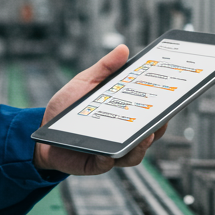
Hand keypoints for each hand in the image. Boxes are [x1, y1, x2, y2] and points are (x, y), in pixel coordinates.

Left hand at [33, 44, 167, 175]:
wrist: (41, 130)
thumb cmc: (66, 106)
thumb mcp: (85, 82)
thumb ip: (104, 68)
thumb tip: (123, 49)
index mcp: (124, 115)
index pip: (151, 114)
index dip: (164, 109)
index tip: (172, 98)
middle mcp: (121, 136)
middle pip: (149, 136)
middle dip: (158, 128)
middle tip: (161, 118)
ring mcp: (110, 151)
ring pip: (133, 155)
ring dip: (140, 147)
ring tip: (142, 136)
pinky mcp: (93, 164)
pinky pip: (106, 164)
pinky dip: (109, 159)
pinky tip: (107, 153)